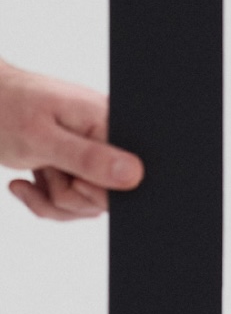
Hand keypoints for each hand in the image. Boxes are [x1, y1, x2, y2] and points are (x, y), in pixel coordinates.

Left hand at [0, 57, 143, 220]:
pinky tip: (26, 181)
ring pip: (84, 203)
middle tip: (44, 168)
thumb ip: (89, 158)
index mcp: (108, 123)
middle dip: (65, 195)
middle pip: (103, 197)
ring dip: (51, 198)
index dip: (91, 190)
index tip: (63, 176)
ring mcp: (91, 153)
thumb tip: (135, 175)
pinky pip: (70, 201)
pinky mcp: (75, 165)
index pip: (125, 180)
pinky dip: (43, 198)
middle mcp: (106, 138)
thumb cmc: (6, 110)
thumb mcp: (43, 139)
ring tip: (34, 169)